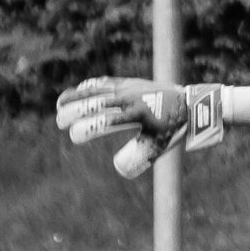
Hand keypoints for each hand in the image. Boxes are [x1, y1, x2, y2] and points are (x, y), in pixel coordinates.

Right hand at [55, 77, 226, 177]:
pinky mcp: (129, 82)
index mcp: (137, 115)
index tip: (74, 136)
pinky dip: (89, 86)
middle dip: (74, 112)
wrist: (191, 104)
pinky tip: (79, 91)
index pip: (106, 121)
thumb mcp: (158, 146)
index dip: (88, 128)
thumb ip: (139, 157)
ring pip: (96, 89)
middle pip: (95, 103)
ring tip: (59, 104)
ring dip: (76, 96)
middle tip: (59, 123)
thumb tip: (119, 168)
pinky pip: (105, 82)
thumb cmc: (174, 129)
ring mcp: (128, 88)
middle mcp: (130, 98)